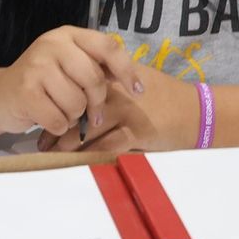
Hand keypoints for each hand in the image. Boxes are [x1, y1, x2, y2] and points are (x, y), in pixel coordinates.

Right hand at [0, 27, 143, 139]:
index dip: (127, 70)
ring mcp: (36, 66)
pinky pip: (59, 119)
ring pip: (77, 103)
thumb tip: (134, 81)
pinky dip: (58, 126)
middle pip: (94, 79)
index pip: (107, 47)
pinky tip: (48, 119)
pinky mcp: (25, 91)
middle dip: (96, 103)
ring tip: (60, 110)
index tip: (139, 92)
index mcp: (68, 34)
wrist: (0, 96)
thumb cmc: (44, 84)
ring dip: (73, 116)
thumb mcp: (71, 66)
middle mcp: (51, 44)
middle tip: (91, 115)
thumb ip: (98, 67)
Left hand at [39, 57, 199, 153]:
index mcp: (112, 76)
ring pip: (86, 129)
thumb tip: (78, 90)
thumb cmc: (165, 98)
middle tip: (40, 143)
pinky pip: (105, 145)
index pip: (75, 85)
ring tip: (51, 155)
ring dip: (67, 145)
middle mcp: (116, 91)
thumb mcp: (135, 82)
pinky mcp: (136, 131)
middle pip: (75, 108)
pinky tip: (77, 162)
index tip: (43, 115)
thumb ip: (109, 83)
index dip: (57, 102)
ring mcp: (126, 111)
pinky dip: (88, 155)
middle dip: (56, 127)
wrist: (197, 111)